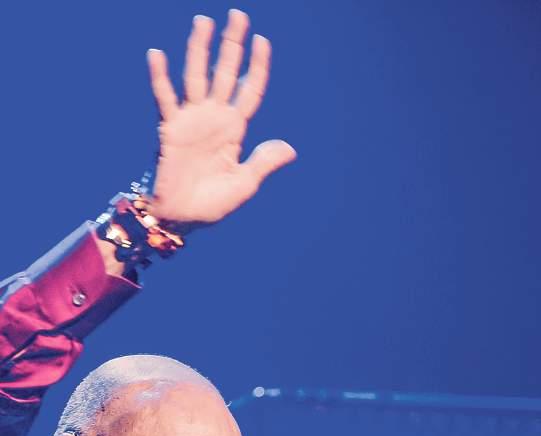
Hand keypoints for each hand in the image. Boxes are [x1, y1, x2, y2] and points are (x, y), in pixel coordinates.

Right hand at [145, 9, 295, 223]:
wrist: (182, 218)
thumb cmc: (212, 203)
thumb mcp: (245, 183)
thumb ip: (263, 161)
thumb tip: (290, 148)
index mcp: (235, 129)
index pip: (248, 90)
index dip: (257, 67)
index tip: (263, 41)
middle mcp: (214, 117)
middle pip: (224, 73)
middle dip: (232, 45)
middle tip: (238, 15)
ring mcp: (191, 120)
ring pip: (196, 76)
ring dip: (199, 49)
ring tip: (203, 21)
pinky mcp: (170, 128)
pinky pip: (165, 98)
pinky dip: (160, 77)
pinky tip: (157, 54)